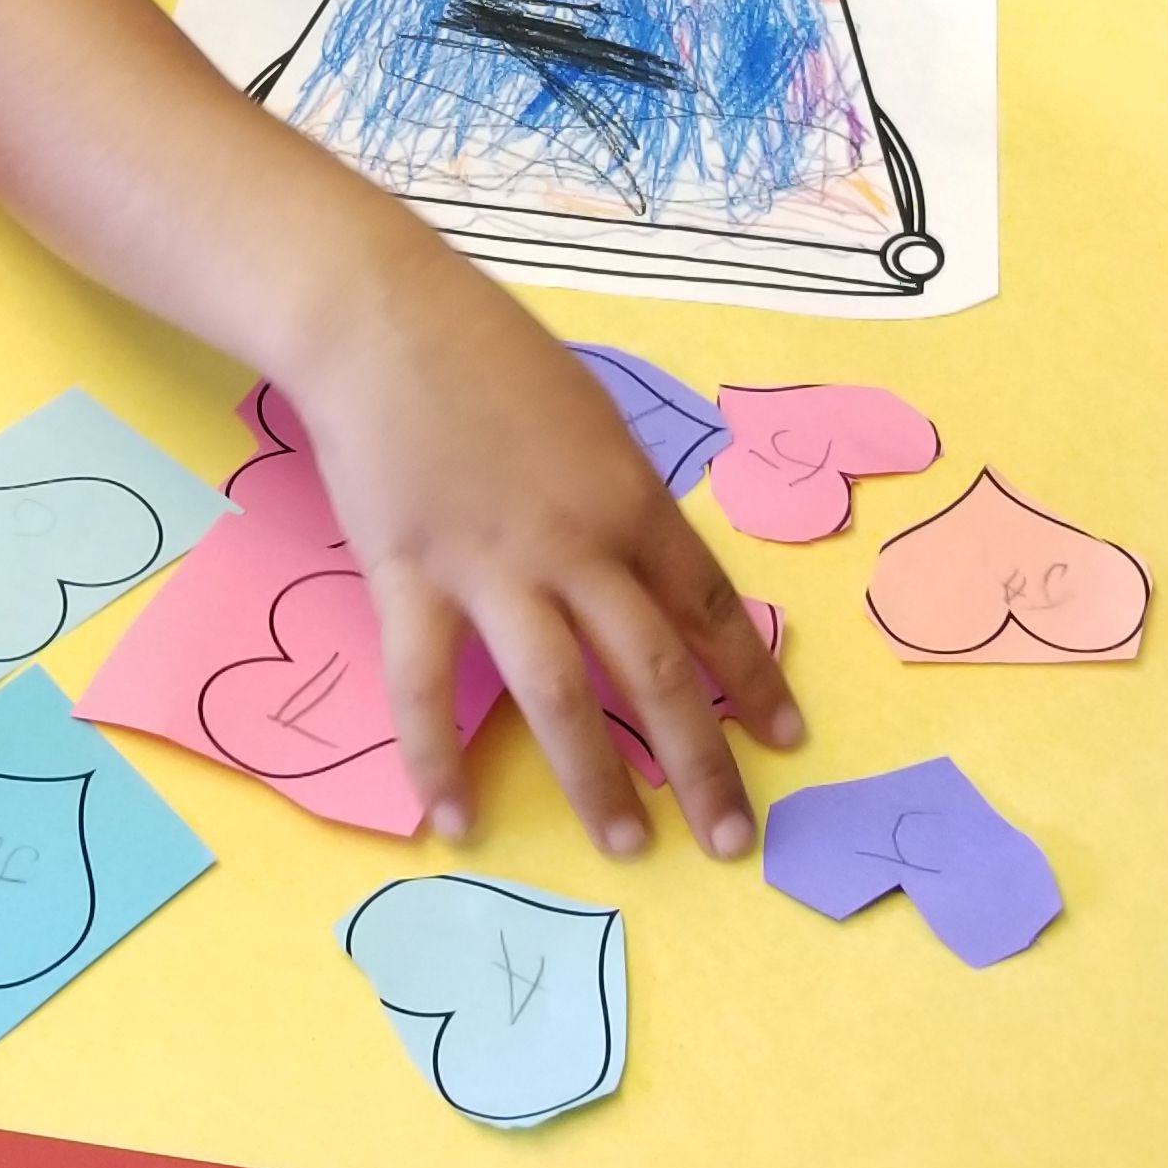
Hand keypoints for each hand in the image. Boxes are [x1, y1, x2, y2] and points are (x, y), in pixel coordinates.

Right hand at [290, 234, 803, 858]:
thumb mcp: (589, 415)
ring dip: (598, 780)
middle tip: (733, 839)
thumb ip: (619, 496)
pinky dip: (437, 761)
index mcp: (629, 497)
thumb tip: (646, 565)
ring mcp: (491, 567)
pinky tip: (455, 822)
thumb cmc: (488, 352)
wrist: (383, 319)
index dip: (751, 679)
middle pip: (652, 669)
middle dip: (702, 761)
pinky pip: (424, 687)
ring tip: (630, 848)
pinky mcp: (410, 577)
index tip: (784, 738)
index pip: (708, 606)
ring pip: (558, 695)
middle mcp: (575, 544)